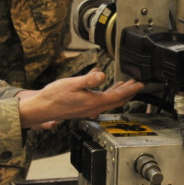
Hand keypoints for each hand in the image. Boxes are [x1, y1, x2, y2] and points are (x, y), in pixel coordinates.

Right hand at [17, 71, 143, 127]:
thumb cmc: (54, 96)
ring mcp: (89, 110)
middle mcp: (94, 108)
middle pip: (117, 101)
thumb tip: (103, 74)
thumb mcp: (72, 83)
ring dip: (120, 93)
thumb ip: (89, 80)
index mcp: (93, 102)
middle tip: (138, 83)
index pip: (118, 96)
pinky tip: (108, 89)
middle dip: (129, 92)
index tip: (141, 83)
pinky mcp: (84, 109)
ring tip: (127, 85)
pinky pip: (102, 102)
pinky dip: (110, 95)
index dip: (131, 89)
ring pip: (110, 102)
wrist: (42, 108)